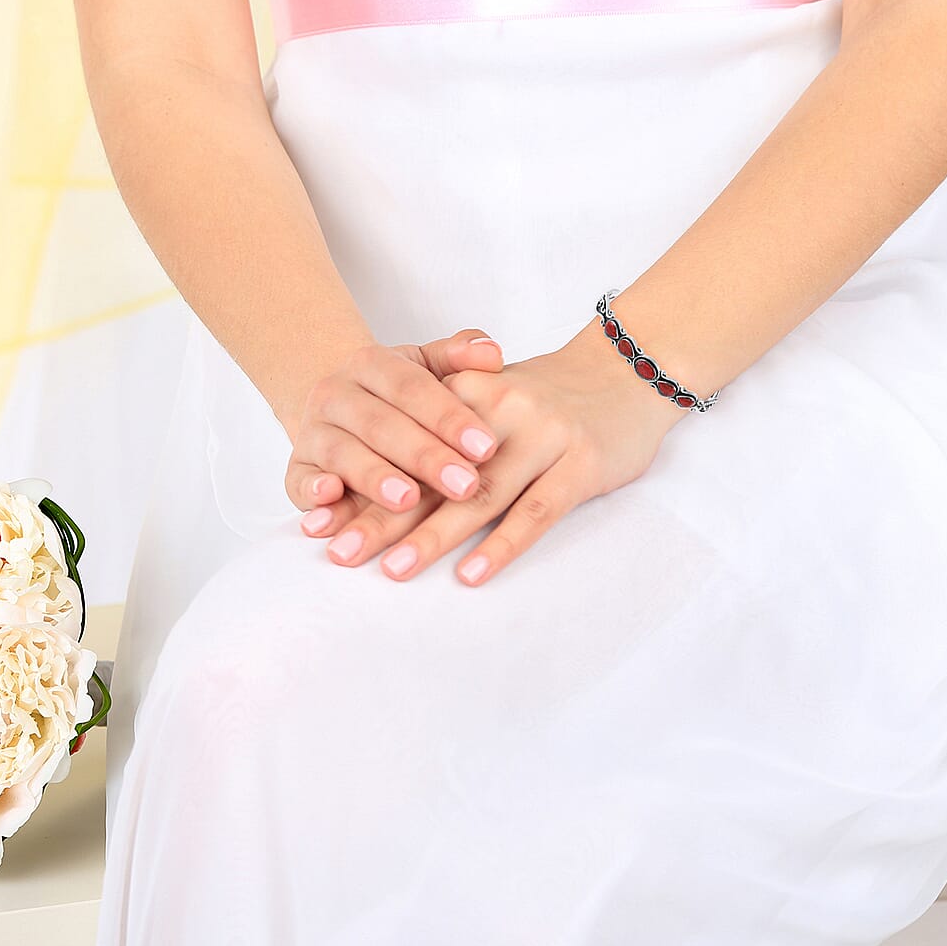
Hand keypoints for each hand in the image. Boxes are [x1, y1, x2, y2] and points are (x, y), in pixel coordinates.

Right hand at [284, 329, 507, 522]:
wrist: (337, 406)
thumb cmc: (397, 395)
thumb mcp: (427, 367)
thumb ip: (458, 358)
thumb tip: (492, 354)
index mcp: (370, 363)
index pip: (412, 388)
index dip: (449, 418)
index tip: (487, 448)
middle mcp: (335, 394)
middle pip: (381, 425)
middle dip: (424, 457)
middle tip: (465, 486)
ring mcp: (312, 432)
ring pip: (343, 453)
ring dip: (375, 478)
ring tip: (409, 500)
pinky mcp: (296, 470)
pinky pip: (299, 482)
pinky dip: (313, 492)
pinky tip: (332, 499)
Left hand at [304, 323, 685, 584]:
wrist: (627, 371)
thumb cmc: (546, 400)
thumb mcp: (487, 398)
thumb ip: (438, 437)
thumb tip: (374, 490)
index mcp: (466, 394)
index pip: (402, 449)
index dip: (361, 488)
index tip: (319, 526)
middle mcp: (498, 412)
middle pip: (430, 474)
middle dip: (380, 516)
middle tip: (340, 554)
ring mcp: (542, 438)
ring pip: (477, 495)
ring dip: (432, 535)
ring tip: (391, 570)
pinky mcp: (580, 465)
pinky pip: (535, 511)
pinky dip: (501, 545)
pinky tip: (470, 575)